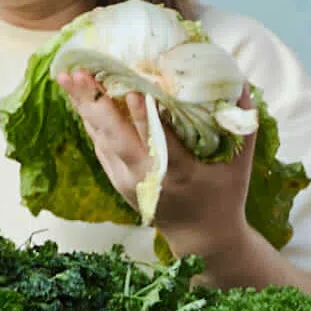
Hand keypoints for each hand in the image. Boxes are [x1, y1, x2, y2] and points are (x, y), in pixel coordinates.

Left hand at [61, 61, 253, 249]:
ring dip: (83, 106)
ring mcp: (127, 180)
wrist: (201, 238)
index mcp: (177, 173)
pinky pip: (99, 144)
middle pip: (115, 138)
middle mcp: (145, 177)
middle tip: (79, 71)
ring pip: (100, 138)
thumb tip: (241, 80)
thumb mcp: (239, 163)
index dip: (141, 116)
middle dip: (95, 104)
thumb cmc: (224, 195)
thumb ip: (242, 123)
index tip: (130, 87)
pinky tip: (78, 94)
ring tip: (67, 74)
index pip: (156, 141)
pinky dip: (88, 118)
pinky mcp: (116, 180)